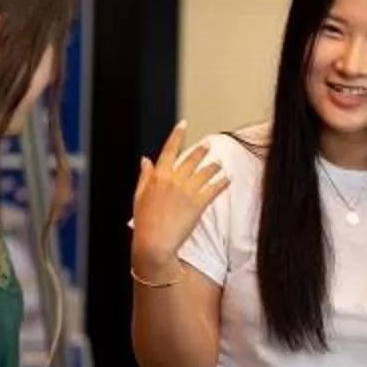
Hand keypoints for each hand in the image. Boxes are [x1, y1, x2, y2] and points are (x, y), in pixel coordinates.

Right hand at [130, 121, 228, 282]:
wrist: (154, 242)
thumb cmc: (144, 222)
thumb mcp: (139, 196)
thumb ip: (144, 176)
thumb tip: (145, 160)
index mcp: (158, 176)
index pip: (169, 149)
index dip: (177, 135)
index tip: (183, 124)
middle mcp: (174, 180)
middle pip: (191, 159)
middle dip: (201, 151)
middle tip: (209, 145)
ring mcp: (187, 192)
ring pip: (205, 172)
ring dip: (214, 166)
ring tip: (220, 164)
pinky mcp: (198, 205)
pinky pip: (213, 189)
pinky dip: (222, 182)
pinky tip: (228, 179)